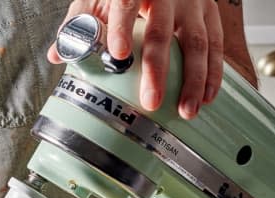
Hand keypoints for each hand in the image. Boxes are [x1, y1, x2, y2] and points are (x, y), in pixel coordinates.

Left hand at [48, 0, 225, 118]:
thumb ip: (79, 25)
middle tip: (152, 101)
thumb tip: (58, 54)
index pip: (124, 3)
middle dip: (157, 70)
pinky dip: (214, 73)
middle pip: (161, 32)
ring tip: (187, 110)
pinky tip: (208, 96)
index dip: (120, 28)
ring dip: (193, 80)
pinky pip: (216, 44)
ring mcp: (191, 3)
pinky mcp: (209, 13)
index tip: (118, 54)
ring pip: (197, 42)